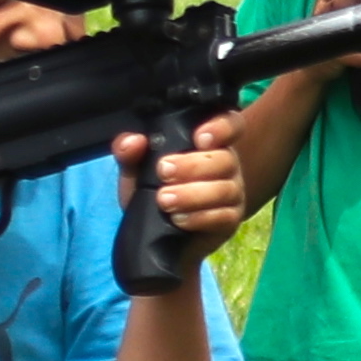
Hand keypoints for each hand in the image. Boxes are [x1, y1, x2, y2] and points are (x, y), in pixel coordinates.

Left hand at [126, 116, 248, 260]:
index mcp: (208, 144)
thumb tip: (133, 141)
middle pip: (225, 158)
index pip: (230, 124)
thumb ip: (129, 153)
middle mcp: (226, 164)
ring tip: (164, 200)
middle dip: (192, 165)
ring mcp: (232, 192)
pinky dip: (199, 217)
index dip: (221, 127)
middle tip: (163, 172)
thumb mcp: (134, 171)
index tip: (199, 138)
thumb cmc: (151, 192)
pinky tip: (179, 219)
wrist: (155, 236)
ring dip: (192, 194)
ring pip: (225, 188)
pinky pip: (223, 216)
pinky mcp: (230, 220)